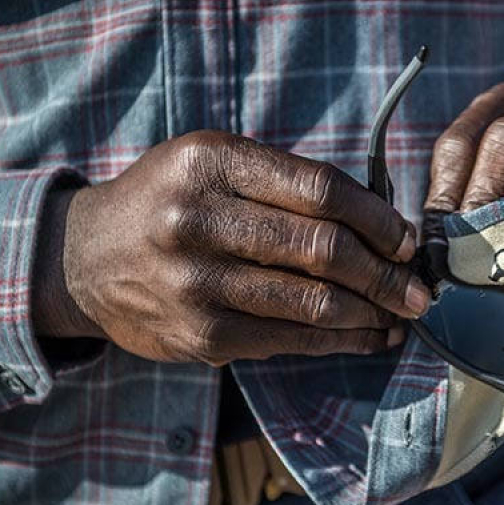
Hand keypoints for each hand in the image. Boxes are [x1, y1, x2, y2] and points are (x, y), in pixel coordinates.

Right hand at [32, 131, 431, 363]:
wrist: (84, 258)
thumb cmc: (168, 202)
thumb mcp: (214, 166)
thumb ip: (284, 185)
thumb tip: (379, 225)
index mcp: (211, 163)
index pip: (320, 189)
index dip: (378, 218)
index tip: (407, 240)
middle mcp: (198, 220)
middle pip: (322, 249)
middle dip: (386, 275)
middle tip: (420, 290)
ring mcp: (196, 283)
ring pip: (312, 303)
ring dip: (371, 314)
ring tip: (402, 316)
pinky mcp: (200, 336)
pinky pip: (289, 340)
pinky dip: (339, 342)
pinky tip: (367, 338)